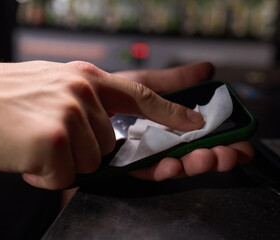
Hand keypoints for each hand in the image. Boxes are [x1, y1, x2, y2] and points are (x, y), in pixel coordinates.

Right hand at [0, 61, 203, 188]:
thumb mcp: (48, 87)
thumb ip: (84, 104)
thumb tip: (106, 132)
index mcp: (84, 77)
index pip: (140, 92)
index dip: (172, 107)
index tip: (197, 120)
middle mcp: (82, 90)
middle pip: (109, 145)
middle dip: (81, 151)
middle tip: (44, 136)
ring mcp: (71, 112)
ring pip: (89, 163)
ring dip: (61, 163)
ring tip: (30, 143)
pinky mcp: (55, 138)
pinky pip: (64, 176)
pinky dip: (42, 175)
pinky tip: (21, 156)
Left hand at [114, 62, 253, 180]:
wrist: (67, 100)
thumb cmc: (102, 90)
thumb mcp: (141, 81)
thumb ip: (173, 81)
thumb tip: (207, 69)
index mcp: (164, 124)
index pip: (199, 136)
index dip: (220, 141)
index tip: (240, 146)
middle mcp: (154, 141)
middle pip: (189, 153)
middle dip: (210, 156)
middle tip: (225, 155)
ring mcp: (138, 155)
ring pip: (171, 164)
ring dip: (190, 164)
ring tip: (205, 158)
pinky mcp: (121, 166)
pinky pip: (143, 170)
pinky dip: (159, 169)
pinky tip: (170, 165)